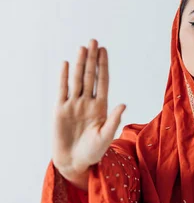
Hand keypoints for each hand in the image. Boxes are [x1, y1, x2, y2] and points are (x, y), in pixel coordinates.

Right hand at [52, 39, 125, 176]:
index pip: (103, 82)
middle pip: (90, 76)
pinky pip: (62, 90)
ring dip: (79, 64)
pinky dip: (64, 77)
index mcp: (101, 108)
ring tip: (82, 48)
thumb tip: (124, 104)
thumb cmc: (93, 152)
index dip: (103, 67)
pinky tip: (66, 63)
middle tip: (94, 41)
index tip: (104, 51)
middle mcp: (88, 103)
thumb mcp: (106, 137)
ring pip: (77, 80)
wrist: (74, 161)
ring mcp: (74, 105)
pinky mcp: (60, 109)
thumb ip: (114, 120)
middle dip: (92, 59)